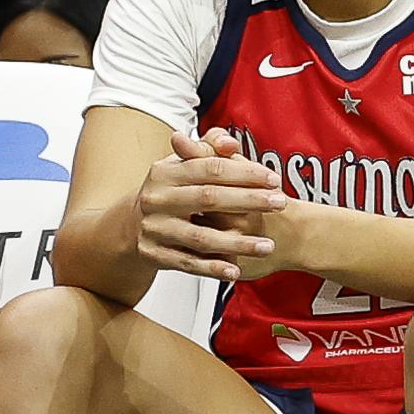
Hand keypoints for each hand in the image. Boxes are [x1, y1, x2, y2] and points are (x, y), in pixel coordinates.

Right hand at [136, 128, 283, 279]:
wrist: (133, 225)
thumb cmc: (172, 191)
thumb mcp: (184, 165)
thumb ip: (210, 147)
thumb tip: (230, 142)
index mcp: (165, 171)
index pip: (210, 168)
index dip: (244, 173)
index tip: (273, 179)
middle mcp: (157, 198)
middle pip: (208, 198)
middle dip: (249, 200)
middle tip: (280, 203)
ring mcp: (154, 228)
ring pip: (200, 236)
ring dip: (237, 243)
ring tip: (267, 246)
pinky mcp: (154, 254)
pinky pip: (188, 263)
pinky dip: (212, 268)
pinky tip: (236, 270)